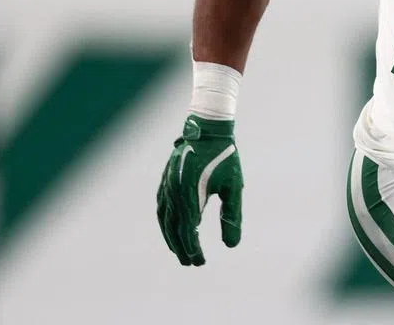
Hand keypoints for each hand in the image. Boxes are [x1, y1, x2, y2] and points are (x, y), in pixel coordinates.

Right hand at [156, 115, 242, 265]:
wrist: (208, 129)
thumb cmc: (225, 158)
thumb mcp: (233, 187)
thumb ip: (232, 216)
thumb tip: (231, 246)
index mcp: (190, 195)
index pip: (188, 232)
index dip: (193, 250)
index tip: (201, 262)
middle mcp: (173, 193)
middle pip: (173, 229)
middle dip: (181, 249)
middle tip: (191, 263)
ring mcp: (166, 186)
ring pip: (164, 220)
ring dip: (171, 238)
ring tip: (181, 252)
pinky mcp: (165, 181)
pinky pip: (160, 208)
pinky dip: (165, 223)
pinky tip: (172, 229)